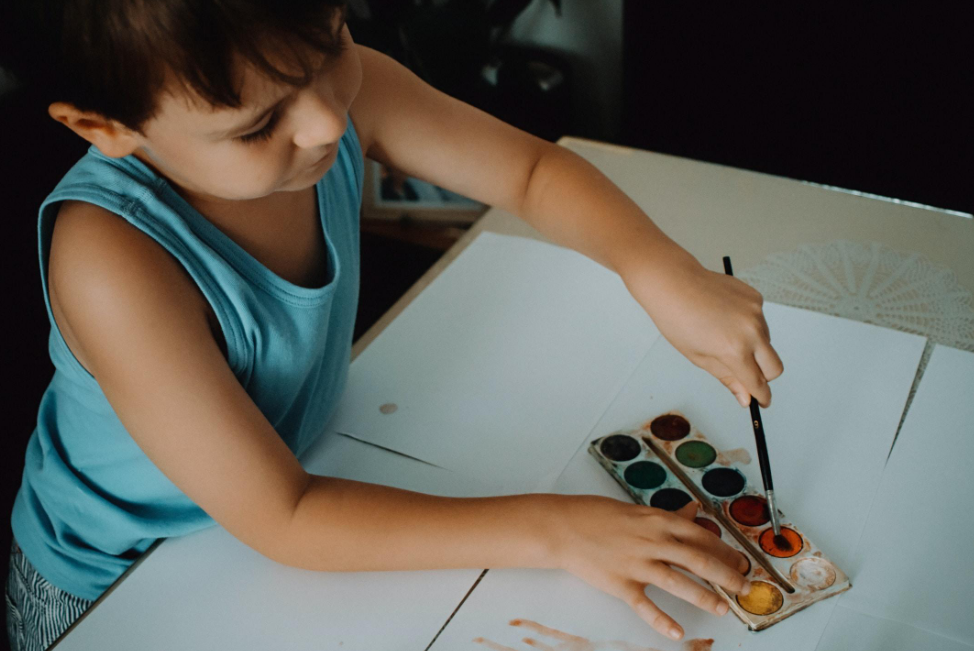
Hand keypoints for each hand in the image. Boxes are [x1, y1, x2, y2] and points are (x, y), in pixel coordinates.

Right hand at [546, 495, 749, 639]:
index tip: (740, 561)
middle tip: (744, 586)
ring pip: (678, 583)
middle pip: (698, 560)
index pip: (701, 536)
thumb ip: (668, 516)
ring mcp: (637, 564)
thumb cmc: (597, 515)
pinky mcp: (621, 585)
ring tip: (722, 608)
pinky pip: (646, 606)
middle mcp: (652, 541)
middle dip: (726, 575)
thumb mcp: (638, 510)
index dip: (725, 551)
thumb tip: (694, 510)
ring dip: (704, 597)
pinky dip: (662, 621)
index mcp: (658, 521)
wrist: (563, 527)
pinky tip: (678, 632)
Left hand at [625, 254, 783, 406]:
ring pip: (767, 342)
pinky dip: (749, 325)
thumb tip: (745, 398)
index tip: (761, 402)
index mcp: (735, 351)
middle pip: (775, 367)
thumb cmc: (678, 321)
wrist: (673, 283)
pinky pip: (760, 321)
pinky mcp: (756, 297)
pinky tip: (725, 317)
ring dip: (754, 348)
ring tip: (723, 335)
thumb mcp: (698, 357)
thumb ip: (727, 378)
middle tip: (746, 374)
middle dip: (765, 377)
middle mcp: (751, 332)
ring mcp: (756, 312)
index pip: (759, 384)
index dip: (761, 397)